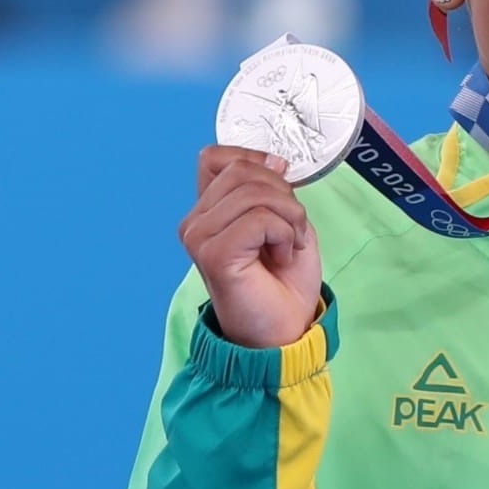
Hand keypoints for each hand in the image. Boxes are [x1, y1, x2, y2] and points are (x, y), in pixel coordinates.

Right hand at [179, 146, 322, 347]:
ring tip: (290, 245)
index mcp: (209, 211)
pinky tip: (282, 257)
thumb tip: (275, 160)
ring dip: (289, 217)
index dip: (253, 159)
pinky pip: (259, 219)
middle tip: (293, 230)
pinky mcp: (214, 254)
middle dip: (283, 195)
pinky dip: (284, 234)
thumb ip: (273, 190)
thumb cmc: (284, 282)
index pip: (215, 157)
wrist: (285, 331)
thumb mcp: (286, 221)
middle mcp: (196, 222)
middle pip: (241, 171)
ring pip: (253, 193)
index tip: (282, 184)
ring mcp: (199, 237)